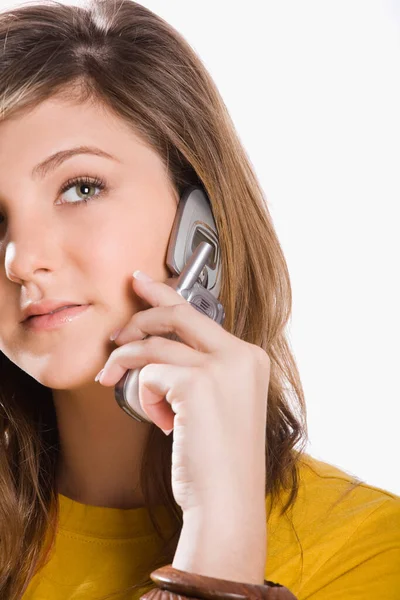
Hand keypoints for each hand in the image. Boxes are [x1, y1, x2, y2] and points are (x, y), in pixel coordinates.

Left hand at [96, 271, 270, 515]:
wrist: (227, 501)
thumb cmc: (217, 458)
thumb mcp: (215, 402)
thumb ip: (197, 368)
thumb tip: (153, 344)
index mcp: (249, 357)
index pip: (200, 313)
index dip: (165, 294)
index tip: (142, 282)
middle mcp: (240, 355)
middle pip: (177, 314)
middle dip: (139, 319)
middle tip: (116, 337)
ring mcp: (222, 367)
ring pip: (154, 345)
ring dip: (130, 366)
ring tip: (120, 385)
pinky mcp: (197, 384)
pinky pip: (149, 374)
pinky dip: (143, 396)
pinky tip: (161, 421)